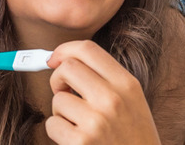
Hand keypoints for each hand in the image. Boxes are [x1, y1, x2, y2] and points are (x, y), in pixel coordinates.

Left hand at [45, 40, 160, 144]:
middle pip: (66, 67)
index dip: (64, 50)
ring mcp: (97, 121)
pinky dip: (58, 133)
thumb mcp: (131, 102)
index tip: (54, 59)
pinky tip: (77, 141)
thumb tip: (59, 59)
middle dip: (57, 79)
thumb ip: (103, 79)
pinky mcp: (82, 141)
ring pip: (57, 100)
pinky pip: (52, 124)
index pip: (87, 49)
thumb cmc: (132, 137)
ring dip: (61, 113)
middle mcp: (113, 99)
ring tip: (80, 125)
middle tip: (65, 94)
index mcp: (127, 85)